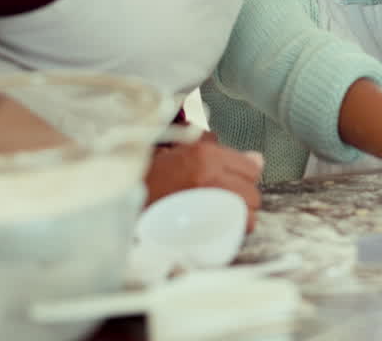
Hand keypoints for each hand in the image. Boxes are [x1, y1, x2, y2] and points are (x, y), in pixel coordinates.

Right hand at [145, 131, 263, 230]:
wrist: (124, 195)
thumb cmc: (152, 173)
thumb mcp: (184, 149)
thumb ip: (218, 149)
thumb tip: (258, 159)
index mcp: (205, 155)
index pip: (251, 169)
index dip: (246, 176)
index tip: (236, 181)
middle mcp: (208, 177)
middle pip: (252, 194)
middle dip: (245, 199)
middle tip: (230, 200)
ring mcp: (203, 203)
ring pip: (246, 216)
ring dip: (241, 217)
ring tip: (225, 216)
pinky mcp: (196, 228)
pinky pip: (232, 232)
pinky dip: (232, 233)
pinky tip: (221, 229)